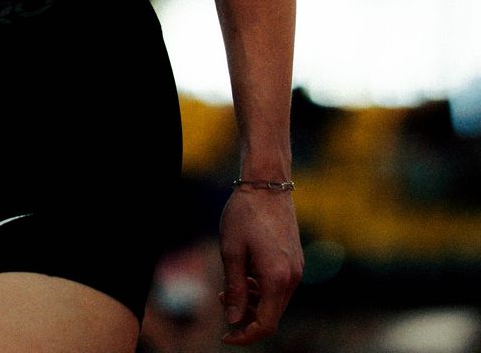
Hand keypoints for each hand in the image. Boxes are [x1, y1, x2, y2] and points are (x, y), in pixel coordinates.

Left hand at [218, 189, 303, 343]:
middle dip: (246, 316)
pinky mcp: (295, 260)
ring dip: (253, 301)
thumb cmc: (245, 213)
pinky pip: (280, 286)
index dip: (244, 336)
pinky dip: (262, 288)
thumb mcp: (231, 251)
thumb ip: (234, 288)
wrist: (267, 183)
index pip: (265, 324)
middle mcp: (292, 278)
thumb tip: (233, 320)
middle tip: (221, 298)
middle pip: (271, 315)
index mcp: (277, 278)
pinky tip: (245, 273)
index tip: (225, 336)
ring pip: (275, 301)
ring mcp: (297, 269)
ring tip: (229, 285)